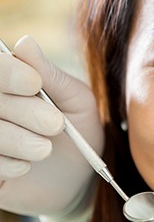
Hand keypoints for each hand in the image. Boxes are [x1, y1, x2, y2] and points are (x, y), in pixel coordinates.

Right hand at [0, 35, 103, 221]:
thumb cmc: (78, 133)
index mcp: (8, 83)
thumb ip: (52, 76)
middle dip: (25, 111)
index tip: (34, 84)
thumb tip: (25, 42)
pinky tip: (25, 166)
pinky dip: (6, 164)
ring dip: (17, 140)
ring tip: (44, 149)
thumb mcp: (76, 102)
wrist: (78, 180)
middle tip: (55, 124)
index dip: (8, 73)